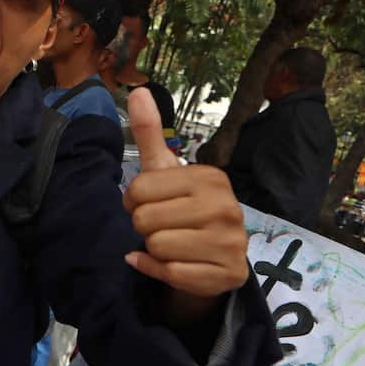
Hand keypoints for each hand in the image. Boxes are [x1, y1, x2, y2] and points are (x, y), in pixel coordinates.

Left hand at [122, 88, 248, 310]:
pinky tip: (172, 265)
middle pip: (145, 220)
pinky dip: (159, 271)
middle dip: (143, 226)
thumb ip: (150, 133)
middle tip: (161, 226)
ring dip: (154, 250)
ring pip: (157, 246)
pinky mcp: (228, 274)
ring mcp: (232, 243)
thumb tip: (136, 91)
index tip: (151, 204)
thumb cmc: (182, 209)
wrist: (211, 259)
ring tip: (172, 243)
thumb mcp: (164, 171)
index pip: (138, 190)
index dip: (133, 201)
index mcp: (210, 177)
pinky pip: (171, 273)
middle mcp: (227, 207)